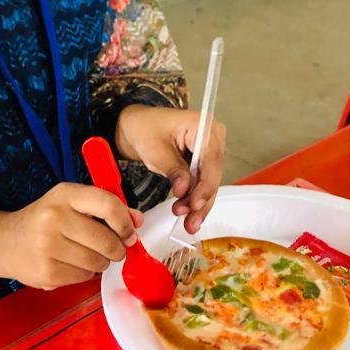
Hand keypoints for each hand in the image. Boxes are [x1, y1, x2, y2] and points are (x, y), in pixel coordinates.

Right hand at [0, 188, 140, 287]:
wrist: (5, 242)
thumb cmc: (44, 219)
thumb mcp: (71, 203)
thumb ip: (105, 208)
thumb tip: (137, 220)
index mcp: (65, 194)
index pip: (108, 204)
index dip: (125, 221)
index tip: (130, 232)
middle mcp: (54, 218)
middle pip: (107, 240)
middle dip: (117, 249)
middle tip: (114, 249)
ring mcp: (48, 247)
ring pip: (97, 262)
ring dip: (100, 262)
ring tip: (87, 254)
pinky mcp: (47, 272)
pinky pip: (83, 277)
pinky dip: (84, 273)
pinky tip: (70, 263)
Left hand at [114, 105, 225, 234]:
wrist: (137, 126)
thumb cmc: (145, 128)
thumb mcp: (155, 150)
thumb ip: (172, 170)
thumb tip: (184, 190)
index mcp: (203, 125)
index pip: (211, 159)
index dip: (205, 185)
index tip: (195, 204)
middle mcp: (212, 137)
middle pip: (213, 174)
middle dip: (201, 199)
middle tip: (190, 220)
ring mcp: (209, 150)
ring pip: (209, 183)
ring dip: (198, 204)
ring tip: (188, 223)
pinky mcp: (203, 163)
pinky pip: (202, 183)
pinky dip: (195, 199)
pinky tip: (190, 216)